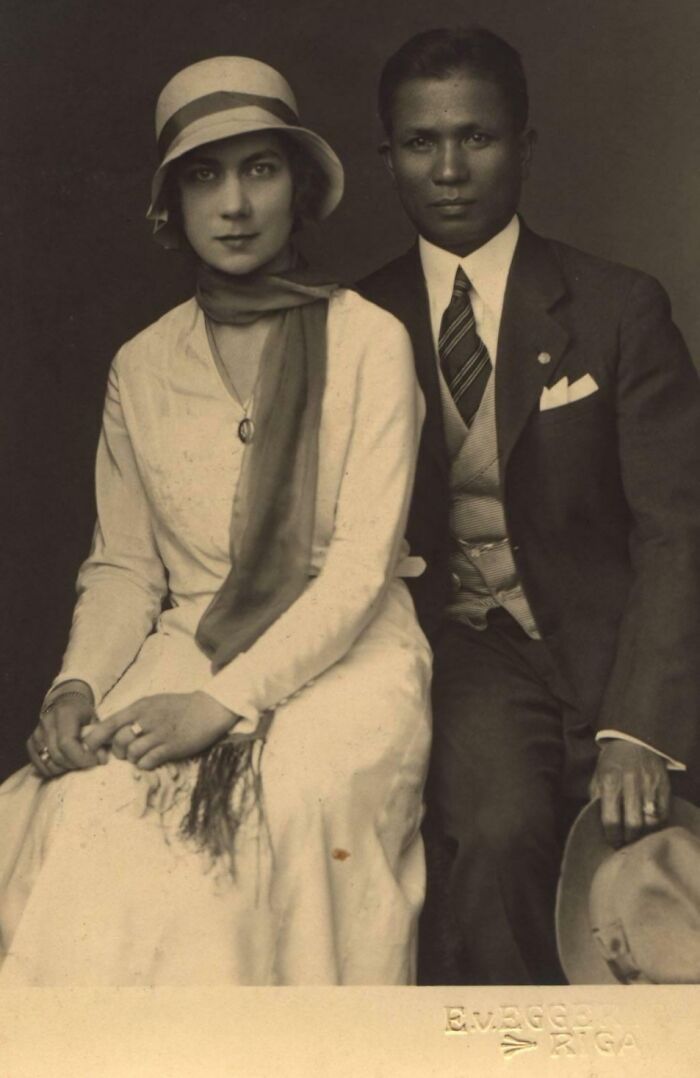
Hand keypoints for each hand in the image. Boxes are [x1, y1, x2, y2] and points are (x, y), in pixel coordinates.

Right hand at [28, 683, 105, 778]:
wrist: (64, 701)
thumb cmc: (83, 713)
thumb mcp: (95, 720)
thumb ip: (100, 738)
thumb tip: (101, 759)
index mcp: (65, 712)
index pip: (67, 742)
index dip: (80, 757)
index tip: (93, 760)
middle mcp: (47, 721)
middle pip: (57, 755)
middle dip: (74, 764)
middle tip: (86, 762)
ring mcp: (37, 732)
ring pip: (47, 762)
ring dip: (64, 768)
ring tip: (75, 762)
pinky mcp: (31, 741)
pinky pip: (38, 763)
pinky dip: (51, 769)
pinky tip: (63, 764)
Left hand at [82, 692, 236, 769]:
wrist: (208, 709)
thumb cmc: (179, 705)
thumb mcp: (153, 702)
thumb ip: (134, 713)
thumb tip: (113, 728)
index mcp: (140, 707)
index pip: (110, 723)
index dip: (96, 737)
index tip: (89, 747)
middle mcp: (147, 719)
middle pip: (120, 740)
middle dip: (118, 751)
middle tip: (126, 753)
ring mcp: (159, 734)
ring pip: (132, 752)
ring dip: (132, 758)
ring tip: (141, 756)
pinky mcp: (171, 747)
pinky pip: (148, 761)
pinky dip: (144, 764)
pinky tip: (151, 760)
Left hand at [590, 739, 670, 846]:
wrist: (634, 741)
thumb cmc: (612, 763)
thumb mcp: (597, 776)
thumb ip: (596, 799)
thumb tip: (596, 823)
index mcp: (610, 782)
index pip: (611, 820)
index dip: (612, 837)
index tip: (612, 842)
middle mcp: (631, 784)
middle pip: (633, 824)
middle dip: (629, 839)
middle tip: (626, 843)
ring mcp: (650, 785)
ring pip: (650, 822)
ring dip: (644, 833)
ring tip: (638, 836)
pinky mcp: (664, 786)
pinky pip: (664, 814)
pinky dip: (657, 823)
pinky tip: (649, 824)